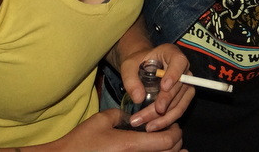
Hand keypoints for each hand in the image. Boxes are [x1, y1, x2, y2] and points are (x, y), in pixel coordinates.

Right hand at [47, 110, 182, 150]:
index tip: (172, 124)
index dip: (175, 131)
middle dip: (176, 142)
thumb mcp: (102, 120)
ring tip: (169, 144)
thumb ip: (122, 114)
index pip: (168, 140)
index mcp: (131, 145)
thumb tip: (134, 115)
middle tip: (171, 132)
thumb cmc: (82, 141)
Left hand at [121, 43, 194, 131]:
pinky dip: (168, 119)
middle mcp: (182, 67)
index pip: (179, 61)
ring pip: (180, 102)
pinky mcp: (184, 95)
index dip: (174, 74)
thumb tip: (138, 99)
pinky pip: (180, 109)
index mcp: (171, 53)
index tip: (164, 87)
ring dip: (165, 117)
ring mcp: (185, 82)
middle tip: (145, 116)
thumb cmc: (136, 63)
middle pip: (178, 87)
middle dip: (162, 103)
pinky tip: (154, 126)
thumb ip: (131, 80)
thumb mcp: (128, 66)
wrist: (142, 67)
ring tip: (148, 126)